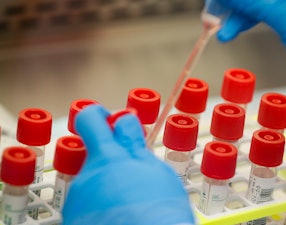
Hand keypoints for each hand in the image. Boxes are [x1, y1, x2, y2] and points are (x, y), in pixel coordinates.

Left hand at [62, 105, 194, 224]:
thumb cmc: (159, 215)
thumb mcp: (157, 173)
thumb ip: (136, 146)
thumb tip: (125, 123)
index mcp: (108, 158)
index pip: (92, 120)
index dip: (102, 116)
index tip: (112, 120)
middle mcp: (87, 175)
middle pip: (94, 151)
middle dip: (111, 153)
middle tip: (131, 166)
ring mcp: (79, 198)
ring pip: (93, 177)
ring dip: (109, 181)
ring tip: (130, 199)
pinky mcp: (74, 216)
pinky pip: (88, 200)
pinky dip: (101, 202)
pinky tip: (119, 213)